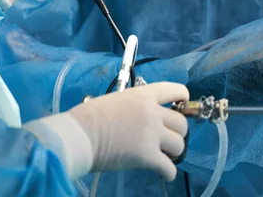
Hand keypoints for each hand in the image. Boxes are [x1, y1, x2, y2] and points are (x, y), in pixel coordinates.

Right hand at [69, 82, 188, 180]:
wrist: (79, 136)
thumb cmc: (89, 117)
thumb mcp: (116, 101)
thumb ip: (135, 107)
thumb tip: (140, 118)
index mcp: (143, 95)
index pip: (175, 90)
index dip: (183, 98)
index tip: (183, 105)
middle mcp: (152, 112)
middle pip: (181, 122)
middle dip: (177, 132)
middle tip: (167, 139)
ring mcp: (151, 134)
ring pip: (179, 144)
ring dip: (174, 151)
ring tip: (164, 156)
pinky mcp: (147, 156)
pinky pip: (170, 167)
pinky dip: (168, 172)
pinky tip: (163, 173)